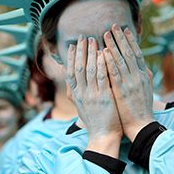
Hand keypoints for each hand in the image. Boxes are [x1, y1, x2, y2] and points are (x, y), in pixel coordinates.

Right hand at [66, 35, 122, 157]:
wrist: (103, 136)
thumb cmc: (94, 120)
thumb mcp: (81, 105)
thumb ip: (75, 90)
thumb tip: (69, 76)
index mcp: (76, 95)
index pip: (71, 72)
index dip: (72, 57)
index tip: (74, 45)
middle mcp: (82, 93)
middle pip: (79, 67)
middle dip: (81, 51)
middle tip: (84, 37)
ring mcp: (92, 95)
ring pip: (90, 70)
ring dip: (91, 53)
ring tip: (94, 40)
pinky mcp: (104, 97)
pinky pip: (102, 78)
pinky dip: (102, 64)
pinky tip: (104, 54)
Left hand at [104, 24, 154, 141]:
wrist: (141, 125)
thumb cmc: (141, 109)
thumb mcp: (146, 90)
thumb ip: (144, 76)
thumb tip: (143, 65)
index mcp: (143, 75)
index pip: (137, 53)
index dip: (130, 40)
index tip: (124, 30)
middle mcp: (138, 76)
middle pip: (129, 52)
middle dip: (121, 38)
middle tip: (113, 25)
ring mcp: (130, 83)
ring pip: (121, 60)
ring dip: (113, 46)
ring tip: (106, 34)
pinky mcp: (122, 91)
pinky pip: (115, 73)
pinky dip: (110, 61)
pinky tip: (104, 52)